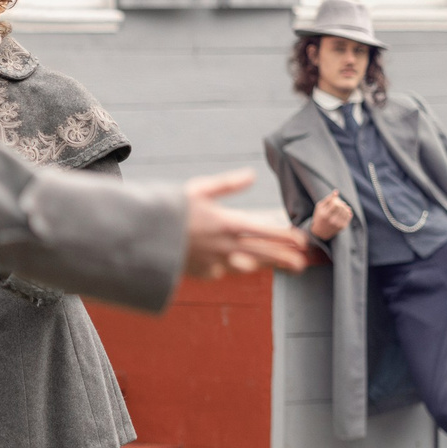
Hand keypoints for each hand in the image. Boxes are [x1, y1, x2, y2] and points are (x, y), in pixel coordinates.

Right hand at [182, 171, 311, 277]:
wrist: (143, 239)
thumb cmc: (170, 209)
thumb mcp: (198, 189)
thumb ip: (227, 184)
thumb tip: (251, 175)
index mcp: (226, 223)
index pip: (263, 231)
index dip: (285, 236)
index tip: (302, 240)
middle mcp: (224, 246)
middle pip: (261, 253)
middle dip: (284, 258)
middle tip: (303, 263)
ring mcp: (214, 262)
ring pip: (248, 264)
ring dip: (268, 265)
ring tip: (287, 267)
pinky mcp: (203, 273)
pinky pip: (224, 270)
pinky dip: (235, 266)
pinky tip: (245, 265)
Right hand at [309, 190, 352, 241]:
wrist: (320, 232)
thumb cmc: (319, 217)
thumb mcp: (320, 207)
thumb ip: (328, 199)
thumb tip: (336, 191)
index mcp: (324, 215)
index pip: (335, 203)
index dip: (336, 200)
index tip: (335, 200)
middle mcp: (331, 220)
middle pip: (341, 207)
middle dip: (341, 203)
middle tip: (339, 203)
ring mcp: (338, 224)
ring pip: (346, 211)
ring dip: (345, 206)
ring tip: (342, 206)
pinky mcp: (342, 227)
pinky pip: (349, 216)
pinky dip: (348, 212)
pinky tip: (346, 210)